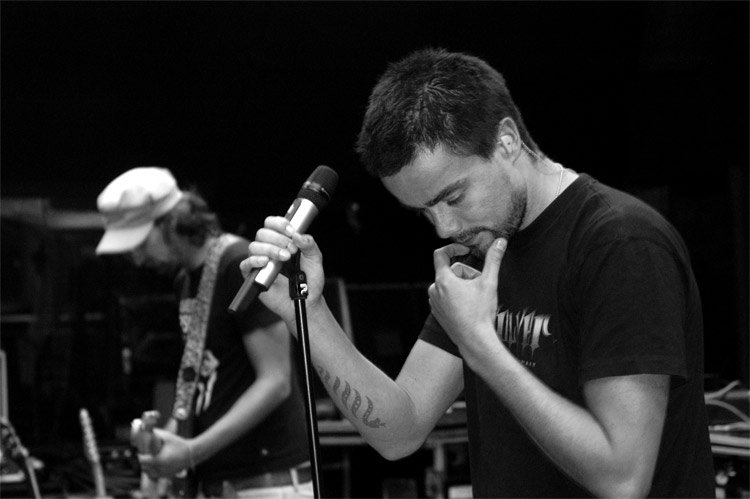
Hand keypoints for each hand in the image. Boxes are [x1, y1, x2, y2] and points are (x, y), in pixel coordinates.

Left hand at [137, 428, 191, 478]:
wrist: (191, 453)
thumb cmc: (180, 444)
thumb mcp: (168, 437)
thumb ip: (157, 433)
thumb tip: (148, 430)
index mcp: (158, 460)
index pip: (142, 461)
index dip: (139, 456)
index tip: (140, 451)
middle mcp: (160, 469)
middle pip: (143, 468)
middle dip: (141, 462)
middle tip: (143, 454)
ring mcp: (163, 473)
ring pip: (148, 473)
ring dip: (146, 468)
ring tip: (147, 460)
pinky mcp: (167, 475)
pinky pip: (154, 476)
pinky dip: (151, 472)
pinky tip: (153, 466)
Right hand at [239, 216, 325, 325]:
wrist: (307, 302)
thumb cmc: (310, 281)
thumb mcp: (315, 259)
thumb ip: (309, 245)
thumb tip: (298, 235)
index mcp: (281, 241)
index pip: (271, 224)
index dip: (279, 224)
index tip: (291, 232)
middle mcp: (268, 249)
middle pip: (262, 233)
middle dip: (278, 238)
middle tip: (292, 250)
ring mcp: (260, 262)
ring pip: (254, 246)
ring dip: (270, 249)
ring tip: (285, 258)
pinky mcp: (254, 276)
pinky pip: (245, 264)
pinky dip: (254, 260)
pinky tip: (266, 262)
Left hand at [428, 238, 506, 355]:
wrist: (475, 340)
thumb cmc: (480, 312)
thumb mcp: (489, 282)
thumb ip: (493, 259)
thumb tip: (500, 241)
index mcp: (443, 280)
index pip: (440, 255)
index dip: (453, 248)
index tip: (466, 251)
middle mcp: (434, 290)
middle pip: (450, 272)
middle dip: (465, 274)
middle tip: (478, 285)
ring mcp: (434, 303)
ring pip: (448, 285)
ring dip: (460, 286)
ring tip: (474, 299)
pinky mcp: (437, 313)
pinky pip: (445, 298)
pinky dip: (455, 297)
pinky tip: (467, 308)